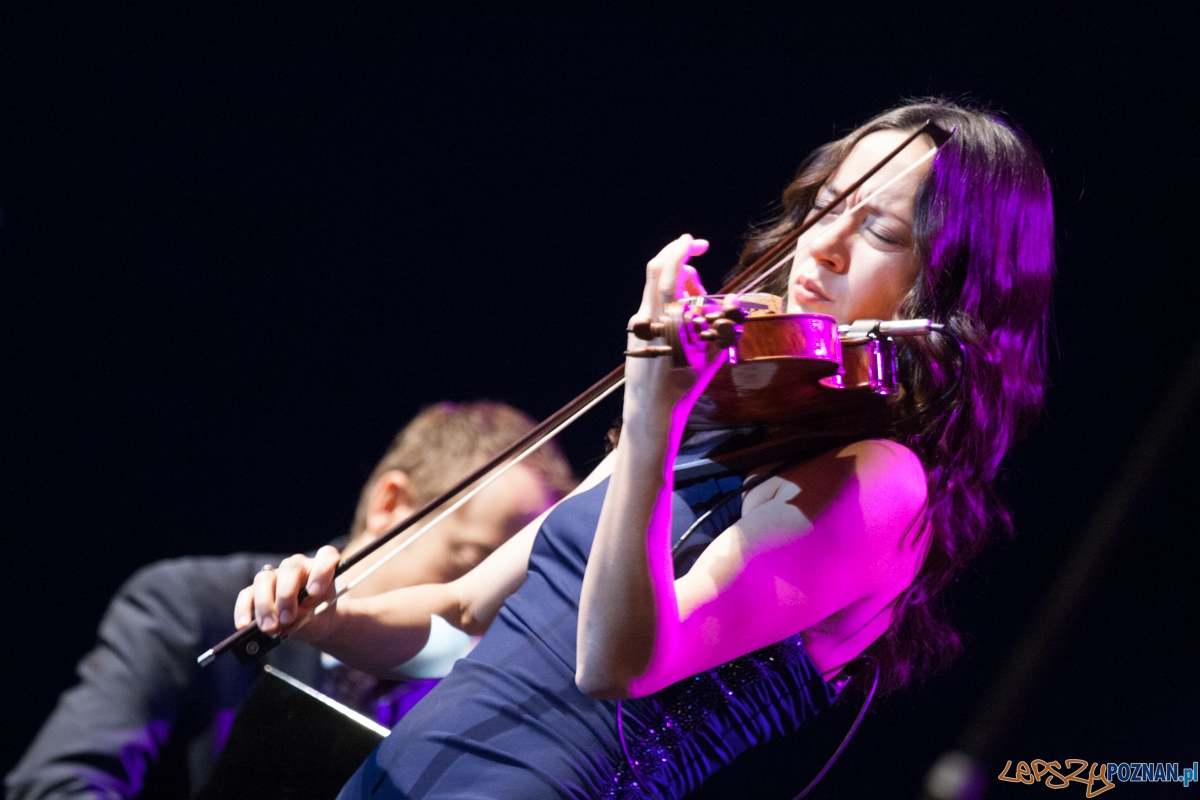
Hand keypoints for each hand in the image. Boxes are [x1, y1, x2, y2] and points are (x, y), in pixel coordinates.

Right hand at [234, 545, 341, 643]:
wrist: (313, 624)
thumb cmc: (320, 616)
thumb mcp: (319, 619)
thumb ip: (305, 617)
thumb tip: (281, 622)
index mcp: (321, 568)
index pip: (326, 556)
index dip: (321, 571)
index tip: (315, 593)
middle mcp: (298, 567)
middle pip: (290, 568)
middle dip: (286, 595)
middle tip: (286, 618)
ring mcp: (276, 575)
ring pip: (264, 579)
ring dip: (265, 604)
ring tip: (269, 627)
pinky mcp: (257, 589)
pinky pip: (247, 594)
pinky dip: (244, 610)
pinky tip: (244, 626)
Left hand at [626, 235, 726, 408]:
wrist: (651, 411)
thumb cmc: (683, 388)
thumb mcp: (710, 358)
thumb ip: (721, 327)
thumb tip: (732, 302)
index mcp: (665, 320)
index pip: (668, 273)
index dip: (681, 251)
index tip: (694, 242)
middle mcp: (646, 317)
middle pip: (656, 271)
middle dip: (679, 256)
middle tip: (698, 252)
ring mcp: (638, 323)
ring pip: (658, 289)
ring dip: (680, 283)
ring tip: (700, 299)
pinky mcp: (636, 330)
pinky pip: (655, 304)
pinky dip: (672, 299)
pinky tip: (687, 316)